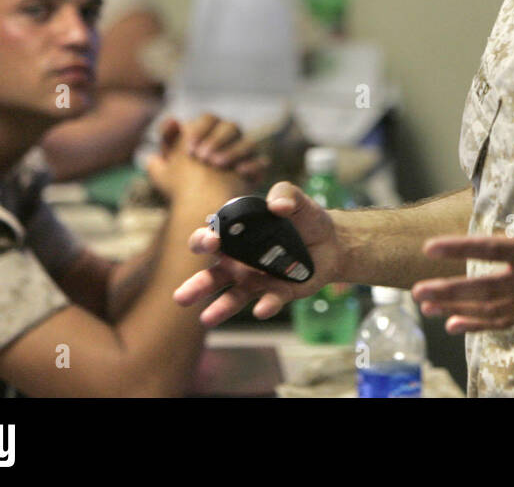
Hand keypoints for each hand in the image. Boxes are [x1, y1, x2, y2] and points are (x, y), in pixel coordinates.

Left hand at [147, 114, 267, 194]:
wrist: (197, 208)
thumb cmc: (181, 182)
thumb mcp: (165, 163)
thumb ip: (166, 140)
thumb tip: (173, 119)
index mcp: (209, 131)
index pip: (209, 118)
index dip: (200, 129)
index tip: (189, 148)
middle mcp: (230, 138)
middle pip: (231, 127)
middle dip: (216, 140)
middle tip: (202, 157)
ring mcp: (245, 153)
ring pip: (248, 142)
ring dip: (233, 151)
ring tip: (216, 165)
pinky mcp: (256, 170)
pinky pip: (261, 162)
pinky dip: (252, 165)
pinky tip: (239, 172)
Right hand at [172, 180, 343, 325]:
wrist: (332, 242)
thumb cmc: (305, 219)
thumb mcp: (297, 200)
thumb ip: (285, 193)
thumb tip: (277, 205)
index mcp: (236, 237)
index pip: (212, 239)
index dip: (205, 240)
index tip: (211, 241)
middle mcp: (240, 263)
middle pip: (212, 276)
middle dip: (196, 286)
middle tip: (181, 296)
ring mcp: (257, 281)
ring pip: (233, 297)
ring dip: (220, 308)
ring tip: (206, 320)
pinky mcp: (278, 293)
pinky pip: (270, 301)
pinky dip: (266, 306)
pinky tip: (261, 310)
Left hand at [411, 126, 513, 332]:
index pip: (497, 249)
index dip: (462, 248)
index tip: (431, 247)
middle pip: (488, 288)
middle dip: (451, 289)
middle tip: (417, 288)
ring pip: (493, 309)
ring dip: (458, 307)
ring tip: (425, 305)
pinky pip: (507, 321)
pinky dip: (480, 324)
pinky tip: (454, 324)